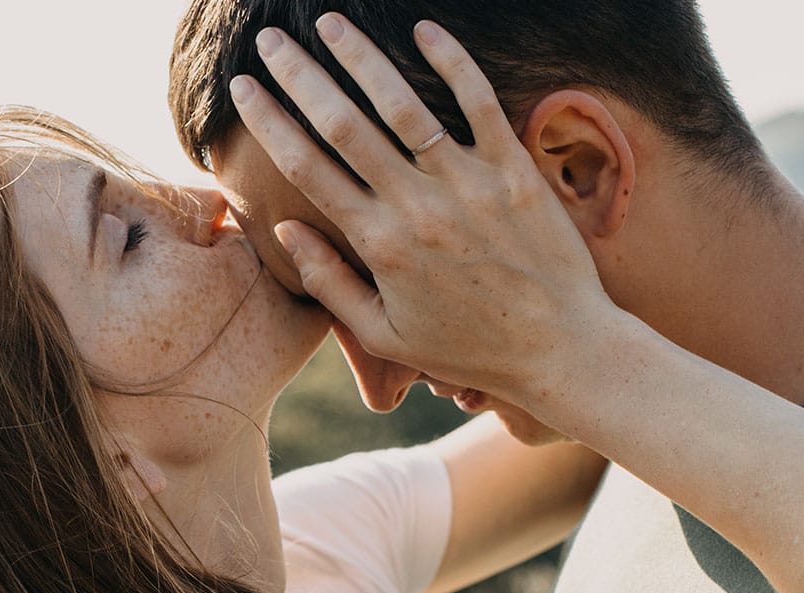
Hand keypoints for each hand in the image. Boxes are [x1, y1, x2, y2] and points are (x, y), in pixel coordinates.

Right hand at [230, 14, 617, 404]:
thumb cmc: (468, 347)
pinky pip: (479, 103)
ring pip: (402, 105)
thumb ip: (329, 283)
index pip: (307, 169)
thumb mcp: (384, 334)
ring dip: (360, 57)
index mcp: (378, 245)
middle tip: (269, 40)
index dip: (268, 121)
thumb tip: (285, 230)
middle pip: (342, 125)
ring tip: (328, 21)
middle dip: (298, 76)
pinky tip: (423, 29)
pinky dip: (452, 62)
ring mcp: (468, 184)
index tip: (243, 88)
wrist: (561, 350)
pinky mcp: (515, 171)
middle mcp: (416, 208)